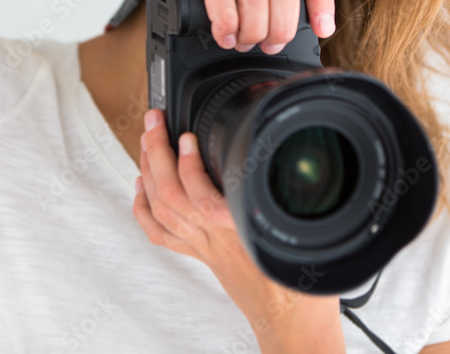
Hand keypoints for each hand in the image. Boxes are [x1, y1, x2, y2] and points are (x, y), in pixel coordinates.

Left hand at [132, 108, 345, 351]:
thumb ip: (298, 204)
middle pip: (170, 194)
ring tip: (147, 140)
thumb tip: (300, 174)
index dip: (189, 164)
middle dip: (156, 152)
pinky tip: (141, 186)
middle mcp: (215, 240)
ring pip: (160, 209)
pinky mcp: (201, 255)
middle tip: (154, 121)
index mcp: (241, 233)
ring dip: (147, 170)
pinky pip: (161, 233)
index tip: (188, 134)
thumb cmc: (304, 292)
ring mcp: (203, 248)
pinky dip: (143, 207)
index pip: (203, 197)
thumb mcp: (308, 236)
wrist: (294, 329)